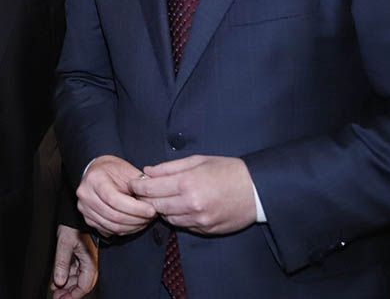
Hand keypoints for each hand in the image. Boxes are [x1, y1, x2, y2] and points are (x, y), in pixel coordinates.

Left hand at [51, 224, 97, 297]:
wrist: (73, 213)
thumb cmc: (72, 225)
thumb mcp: (65, 244)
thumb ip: (62, 264)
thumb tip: (59, 281)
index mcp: (90, 262)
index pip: (84, 285)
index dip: (73, 295)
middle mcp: (89, 262)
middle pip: (81, 284)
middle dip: (69, 292)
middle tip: (56, 297)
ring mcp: (85, 259)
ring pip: (77, 278)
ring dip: (66, 285)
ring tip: (55, 290)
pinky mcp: (80, 255)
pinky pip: (74, 270)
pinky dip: (66, 276)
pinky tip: (57, 279)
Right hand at [76, 155, 156, 236]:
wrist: (97, 172)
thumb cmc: (113, 170)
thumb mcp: (127, 170)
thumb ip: (139, 183)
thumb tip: (154, 198)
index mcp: (94, 180)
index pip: (114, 199)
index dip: (135, 208)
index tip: (151, 210)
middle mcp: (85, 195)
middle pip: (114, 216)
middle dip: (137, 219)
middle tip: (152, 216)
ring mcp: (85, 209)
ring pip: (112, 226)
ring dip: (133, 227)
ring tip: (146, 220)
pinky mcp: (88, 219)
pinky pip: (109, 231)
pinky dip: (125, 230)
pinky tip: (135, 224)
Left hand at [134, 155, 256, 234]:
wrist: (256, 190)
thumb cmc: (227, 170)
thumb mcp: (198, 161)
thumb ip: (169, 167)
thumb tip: (147, 171)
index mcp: (187, 183)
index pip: (151, 189)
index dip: (137, 186)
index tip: (132, 184)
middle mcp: (191, 203)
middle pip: (155, 205)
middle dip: (145, 199)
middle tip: (141, 192)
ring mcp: (199, 219)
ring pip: (167, 218)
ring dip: (160, 209)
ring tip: (161, 199)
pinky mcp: (206, 229)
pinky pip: (182, 226)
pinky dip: (176, 217)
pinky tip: (178, 208)